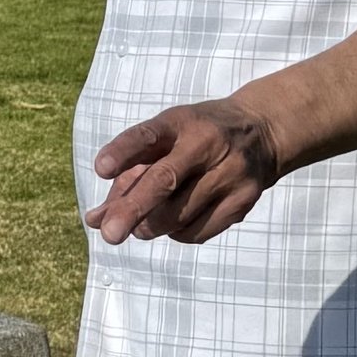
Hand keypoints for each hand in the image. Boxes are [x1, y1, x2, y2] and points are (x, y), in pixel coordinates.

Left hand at [87, 98, 281, 244]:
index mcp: (181, 122)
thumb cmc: (195, 139)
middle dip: (133, 208)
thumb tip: (94, 220)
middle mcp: (207, 143)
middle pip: (165, 179)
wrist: (262, 131)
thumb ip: (126, 177)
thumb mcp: (163, 142)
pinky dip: (177, 233)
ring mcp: (230, 172)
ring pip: (179, 214)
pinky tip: (175, 224)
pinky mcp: (243, 199)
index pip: (148, 135)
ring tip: (141, 227)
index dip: (123, 152)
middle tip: (109, 234)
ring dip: (150, 227)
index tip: (100, 169)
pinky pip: (198, 231)